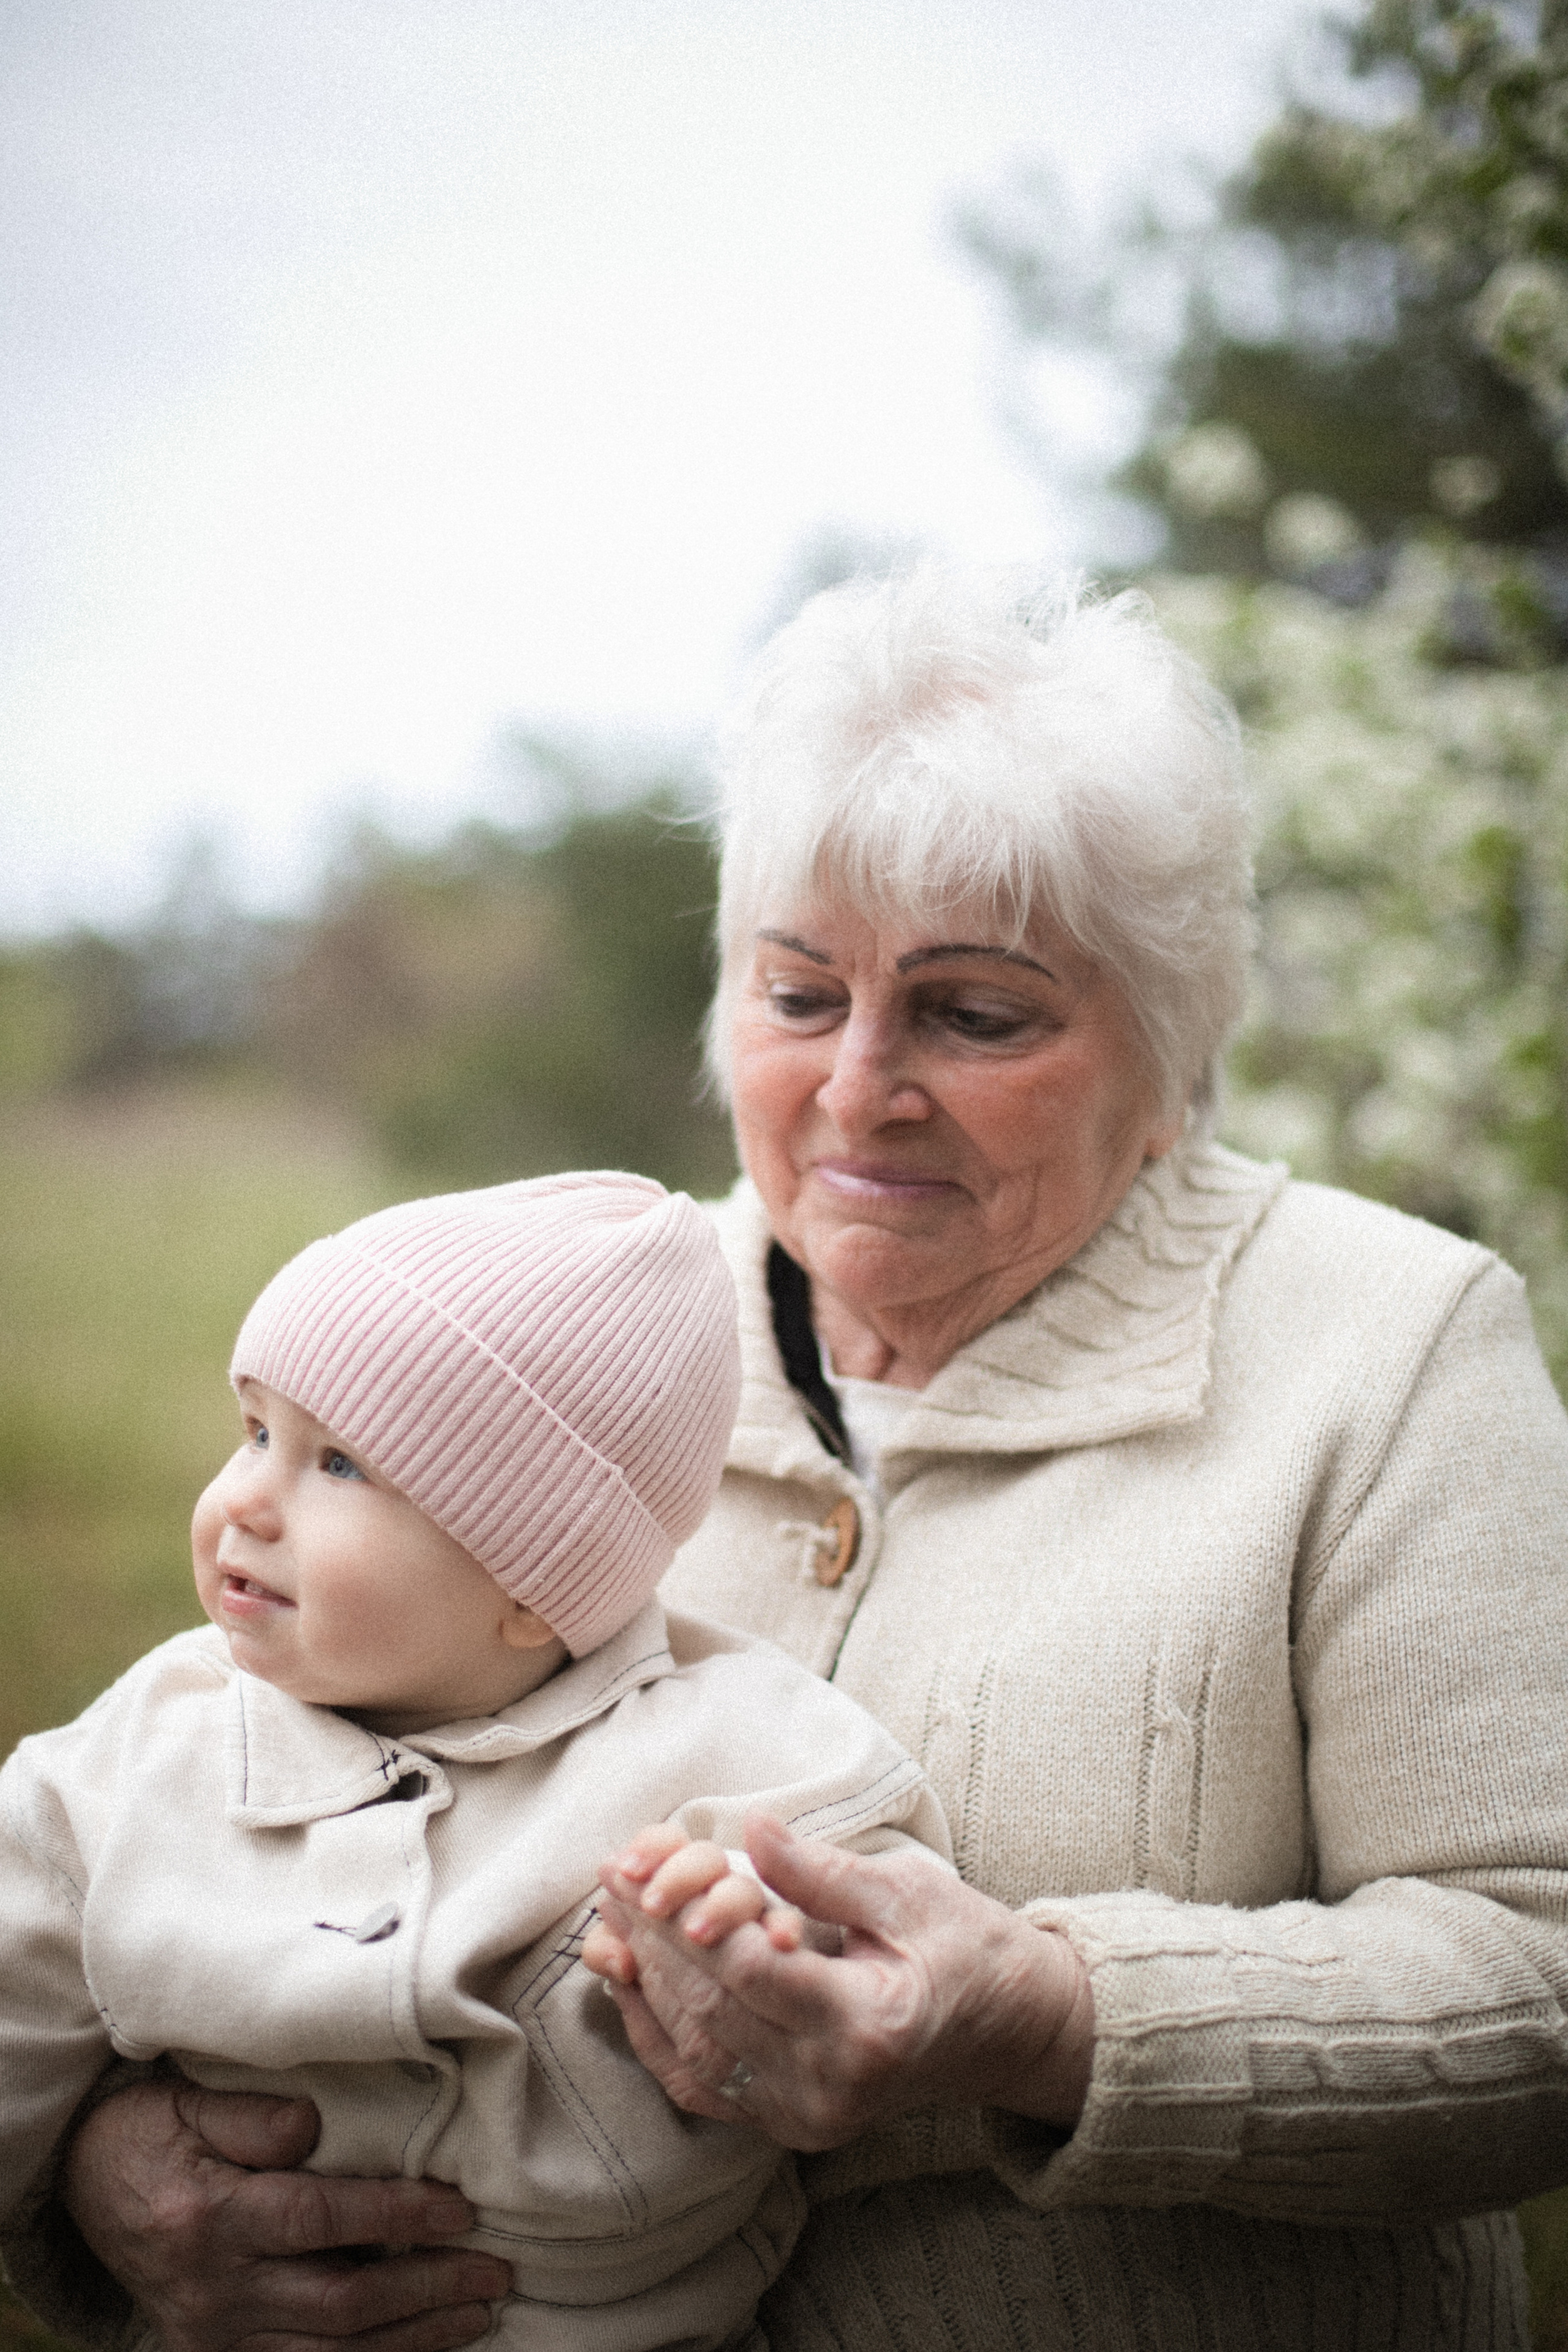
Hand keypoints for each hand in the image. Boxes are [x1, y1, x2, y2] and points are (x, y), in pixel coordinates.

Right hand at [60, 2078, 511, 2351]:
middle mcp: (218, 2289)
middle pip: (340, 2303)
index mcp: (214, 2218)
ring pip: (331, 2351)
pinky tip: (416, 2348)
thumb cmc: (145, 2132)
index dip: (398, 2215)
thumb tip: (314, 2126)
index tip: (461, 2209)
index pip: (322, 2220)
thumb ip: (253, 2116)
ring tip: (476, 2314)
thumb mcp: (186, 2104)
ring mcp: (217, 2334)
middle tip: (493, 2273)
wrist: (81, 2186)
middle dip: (426, 2290)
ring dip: (411, 2337)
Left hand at [586, 1814, 1093, 2151]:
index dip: (682, 1919)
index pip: (748, 1973)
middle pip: (712, 2010)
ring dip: (645, 1983)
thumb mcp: (908, 1895)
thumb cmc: (970, 1950)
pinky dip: (659, 2037)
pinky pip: (706, 2087)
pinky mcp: (793, 2124)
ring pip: (698, 2050)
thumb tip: (750, 1830)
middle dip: (651, 1941)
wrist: (1013, 2032)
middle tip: (608, 1880)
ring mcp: (808, 2117)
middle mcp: (832, 2089)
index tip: (637, 1868)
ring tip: (608, 1918)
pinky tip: (629, 1988)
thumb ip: (822, 1873)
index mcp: (868, 2028)